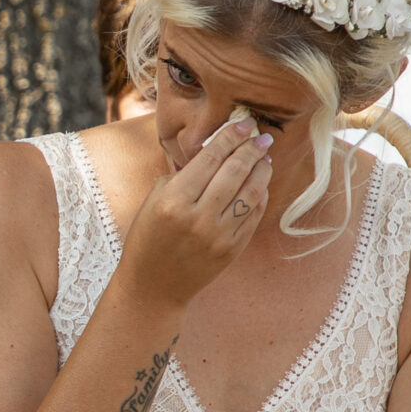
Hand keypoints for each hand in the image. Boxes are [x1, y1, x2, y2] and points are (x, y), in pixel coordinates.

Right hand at [117, 115, 275, 309]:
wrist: (153, 287)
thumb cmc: (147, 240)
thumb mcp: (152, 202)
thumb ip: (181, 176)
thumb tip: (212, 152)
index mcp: (173, 201)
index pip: (210, 158)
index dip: (230, 137)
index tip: (244, 124)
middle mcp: (198, 217)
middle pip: (235, 171)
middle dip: (251, 148)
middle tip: (261, 137)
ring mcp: (219, 235)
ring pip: (252, 192)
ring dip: (261, 170)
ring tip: (264, 158)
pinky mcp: (233, 249)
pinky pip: (254, 214)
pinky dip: (260, 195)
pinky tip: (260, 184)